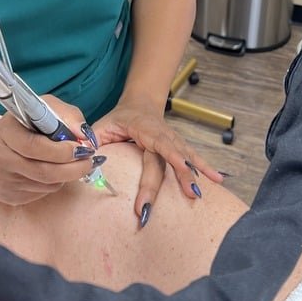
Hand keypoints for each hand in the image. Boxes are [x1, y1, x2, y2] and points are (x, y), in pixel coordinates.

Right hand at [0, 96, 95, 204]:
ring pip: (46, 184)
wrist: (0, 143)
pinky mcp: (7, 195)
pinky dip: (55, 183)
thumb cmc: (29, 123)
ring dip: (66, 175)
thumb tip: (85, 136)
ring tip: (72, 162)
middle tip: (89, 161)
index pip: (34, 146)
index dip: (61, 151)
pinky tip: (53, 170)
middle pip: (43, 171)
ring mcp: (2, 179)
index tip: (82, 148)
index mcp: (6, 130)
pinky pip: (41, 193)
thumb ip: (69, 116)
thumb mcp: (48, 108)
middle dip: (73, 168)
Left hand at [92, 97, 224, 224]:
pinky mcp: (178, 147)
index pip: (157, 147)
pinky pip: (192, 158)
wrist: (140, 103)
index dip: (163, 166)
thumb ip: (91, 140)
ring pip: (186, 157)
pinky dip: (204, 168)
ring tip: (203, 191)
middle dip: (182, 177)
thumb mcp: (101, 125)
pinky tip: (218, 180)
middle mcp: (163, 134)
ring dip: (196, 173)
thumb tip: (83, 156)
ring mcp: (172, 140)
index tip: (160, 189)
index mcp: (144, 129)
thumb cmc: (119, 118)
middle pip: (173, 158)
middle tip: (190, 197)